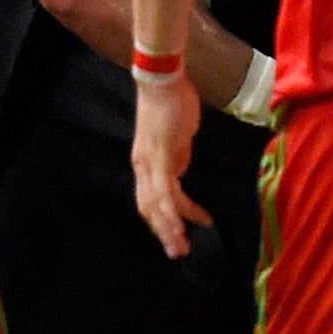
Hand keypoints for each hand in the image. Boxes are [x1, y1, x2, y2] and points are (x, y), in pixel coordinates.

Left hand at [132, 78, 209, 259]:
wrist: (162, 81)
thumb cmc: (172, 104)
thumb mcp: (177, 138)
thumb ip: (178, 157)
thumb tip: (182, 173)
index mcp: (145, 162)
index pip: (149, 199)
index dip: (162, 219)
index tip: (181, 233)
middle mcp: (142, 166)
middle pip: (148, 208)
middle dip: (163, 232)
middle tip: (177, 252)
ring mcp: (150, 163)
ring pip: (157, 206)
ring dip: (170, 229)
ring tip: (183, 247)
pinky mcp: (161, 158)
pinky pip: (167, 191)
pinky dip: (177, 211)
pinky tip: (189, 224)